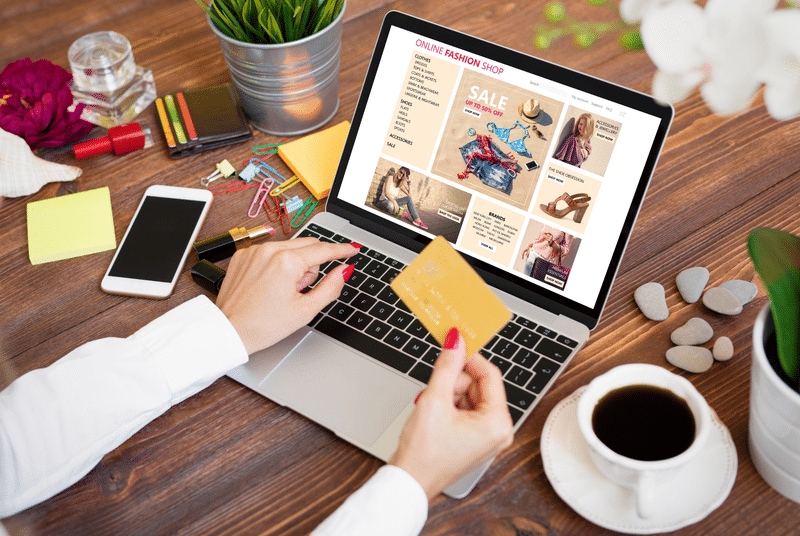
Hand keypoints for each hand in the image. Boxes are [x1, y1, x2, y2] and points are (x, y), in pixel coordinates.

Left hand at [216, 238, 359, 353]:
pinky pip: (270, 251)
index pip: (324, 250)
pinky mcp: (243, 255)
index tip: (353, 249)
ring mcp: (254, 251)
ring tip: (283, 290)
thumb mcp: (305, 310)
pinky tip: (269, 285)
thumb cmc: (263, 325)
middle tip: (302, 290)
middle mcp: (270, 250)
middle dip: (312, 265)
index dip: (342, 250)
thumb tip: (344, 270)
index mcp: (287, 262)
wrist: (229, 331)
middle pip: (308, 246)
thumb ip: (330, 287)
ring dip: (294, 264)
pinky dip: (275, 264)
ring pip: (289, 248)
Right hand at [388, 328, 513, 499]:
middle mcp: (499, 431)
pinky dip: (449, 407)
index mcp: (498, 422)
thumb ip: (447, 366)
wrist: (408, 482)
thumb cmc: (423, 453)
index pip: (490, 375)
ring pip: (471, 396)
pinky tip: (435, 416)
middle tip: (435, 392)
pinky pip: (467, 410)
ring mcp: (487, 437)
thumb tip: (456, 341)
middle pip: (479, 386)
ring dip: (449, 395)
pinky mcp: (476, 440)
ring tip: (432, 409)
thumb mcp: (435, 399)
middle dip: (455, 383)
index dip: (469, 358)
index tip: (453, 346)